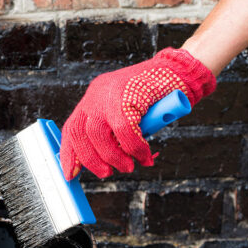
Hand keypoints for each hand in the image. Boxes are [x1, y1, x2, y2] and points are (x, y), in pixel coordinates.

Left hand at [60, 48, 215, 179]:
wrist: (178, 72)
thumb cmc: (154, 97)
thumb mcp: (127, 115)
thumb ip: (115, 133)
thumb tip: (107, 162)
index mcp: (92, 99)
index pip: (72, 128)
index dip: (70, 154)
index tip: (70, 174)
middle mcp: (96, 94)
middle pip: (80, 132)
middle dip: (91, 159)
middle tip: (107, 173)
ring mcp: (109, 93)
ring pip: (99, 133)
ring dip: (114, 156)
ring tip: (129, 166)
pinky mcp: (127, 95)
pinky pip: (125, 129)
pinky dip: (135, 147)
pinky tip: (144, 155)